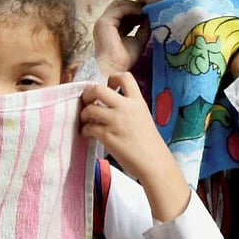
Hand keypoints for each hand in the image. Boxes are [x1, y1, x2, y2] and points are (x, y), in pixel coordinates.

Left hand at [81, 72, 190, 221]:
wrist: (154, 161)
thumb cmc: (150, 143)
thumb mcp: (143, 117)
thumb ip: (129, 109)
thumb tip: (108, 106)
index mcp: (137, 101)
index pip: (124, 77)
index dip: (112, 78)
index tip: (108, 87)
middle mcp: (126, 108)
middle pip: (99, 89)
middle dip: (88, 94)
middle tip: (88, 102)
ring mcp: (116, 122)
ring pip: (90, 108)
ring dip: (83, 114)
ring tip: (86, 121)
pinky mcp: (108, 136)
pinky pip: (88, 127)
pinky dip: (84, 130)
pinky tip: (87, 134)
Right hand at [92, 0, 150, 75]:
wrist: (114, 70)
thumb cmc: (124, 60)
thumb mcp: (138, 41)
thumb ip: (143, 29)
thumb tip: (149, 17)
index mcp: (111, 28)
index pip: (123, 13)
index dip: (136, 11)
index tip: (149, 11)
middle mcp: (105, 23)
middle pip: (120, 6)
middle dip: (135, 6)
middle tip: (149, 7)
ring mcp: (103, 22)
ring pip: (119, 5)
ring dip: (134, 5)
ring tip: (146, 9)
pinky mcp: (104, 22)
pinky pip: (119, 9)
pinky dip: (131, 8)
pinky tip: (141, 11)